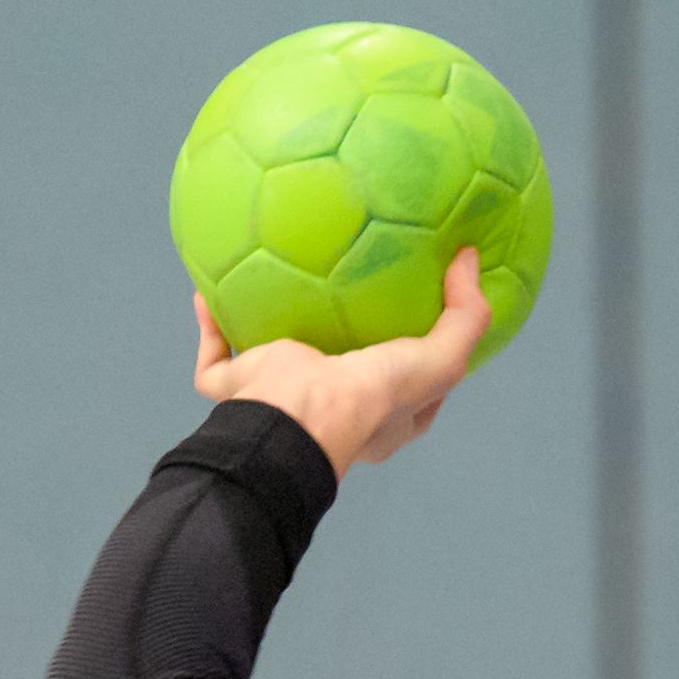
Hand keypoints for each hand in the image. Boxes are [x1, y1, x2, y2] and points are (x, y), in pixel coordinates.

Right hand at [191, 247, 490, 476]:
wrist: (297, 418)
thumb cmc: (370, 400)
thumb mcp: (439, 362)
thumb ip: (465, 316)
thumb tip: (470, 261)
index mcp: (378, 417)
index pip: (404, 383)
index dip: (415, 350)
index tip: (417, 310)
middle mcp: (329, 410)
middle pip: (335, 368)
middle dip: (337, 334)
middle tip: (341, 288)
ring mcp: (278, 402)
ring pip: (268, 361)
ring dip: (266, 326)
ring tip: (269, 281)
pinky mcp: (238, 391)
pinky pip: (215, 355)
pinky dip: (210, 325)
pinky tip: (209, 289)